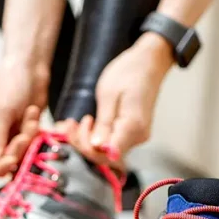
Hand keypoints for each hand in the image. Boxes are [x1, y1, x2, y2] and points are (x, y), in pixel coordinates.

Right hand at [0, 59, 49, 175]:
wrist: (30, 67)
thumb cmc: (9, 84)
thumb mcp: (1, 112)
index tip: (11, 160)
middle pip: (3, 163)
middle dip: (17, 151)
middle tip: (25, 135)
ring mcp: (10, 137)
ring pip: (20, 155)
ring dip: (28, 138)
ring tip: (29, 114)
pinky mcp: (25, 134)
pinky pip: (31, 145)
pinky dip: (35, 133)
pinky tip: (33, 114)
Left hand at [69, 34, 173, 166]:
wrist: (148, 62)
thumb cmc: (128, 72)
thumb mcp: (108, 95)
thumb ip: (104, 124)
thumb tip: (97, 147)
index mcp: (133, 128)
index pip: (107, 155)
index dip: (86, 148)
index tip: (76, 128)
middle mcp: (138, 137)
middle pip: (105, 155)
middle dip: (83, 143)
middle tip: (71, 123)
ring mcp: (136, 136)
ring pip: (106, 151)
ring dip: (87, 140)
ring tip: (76, 122)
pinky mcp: (132, 133)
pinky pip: (111, 143)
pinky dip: (95, 137)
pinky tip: (86, 124)